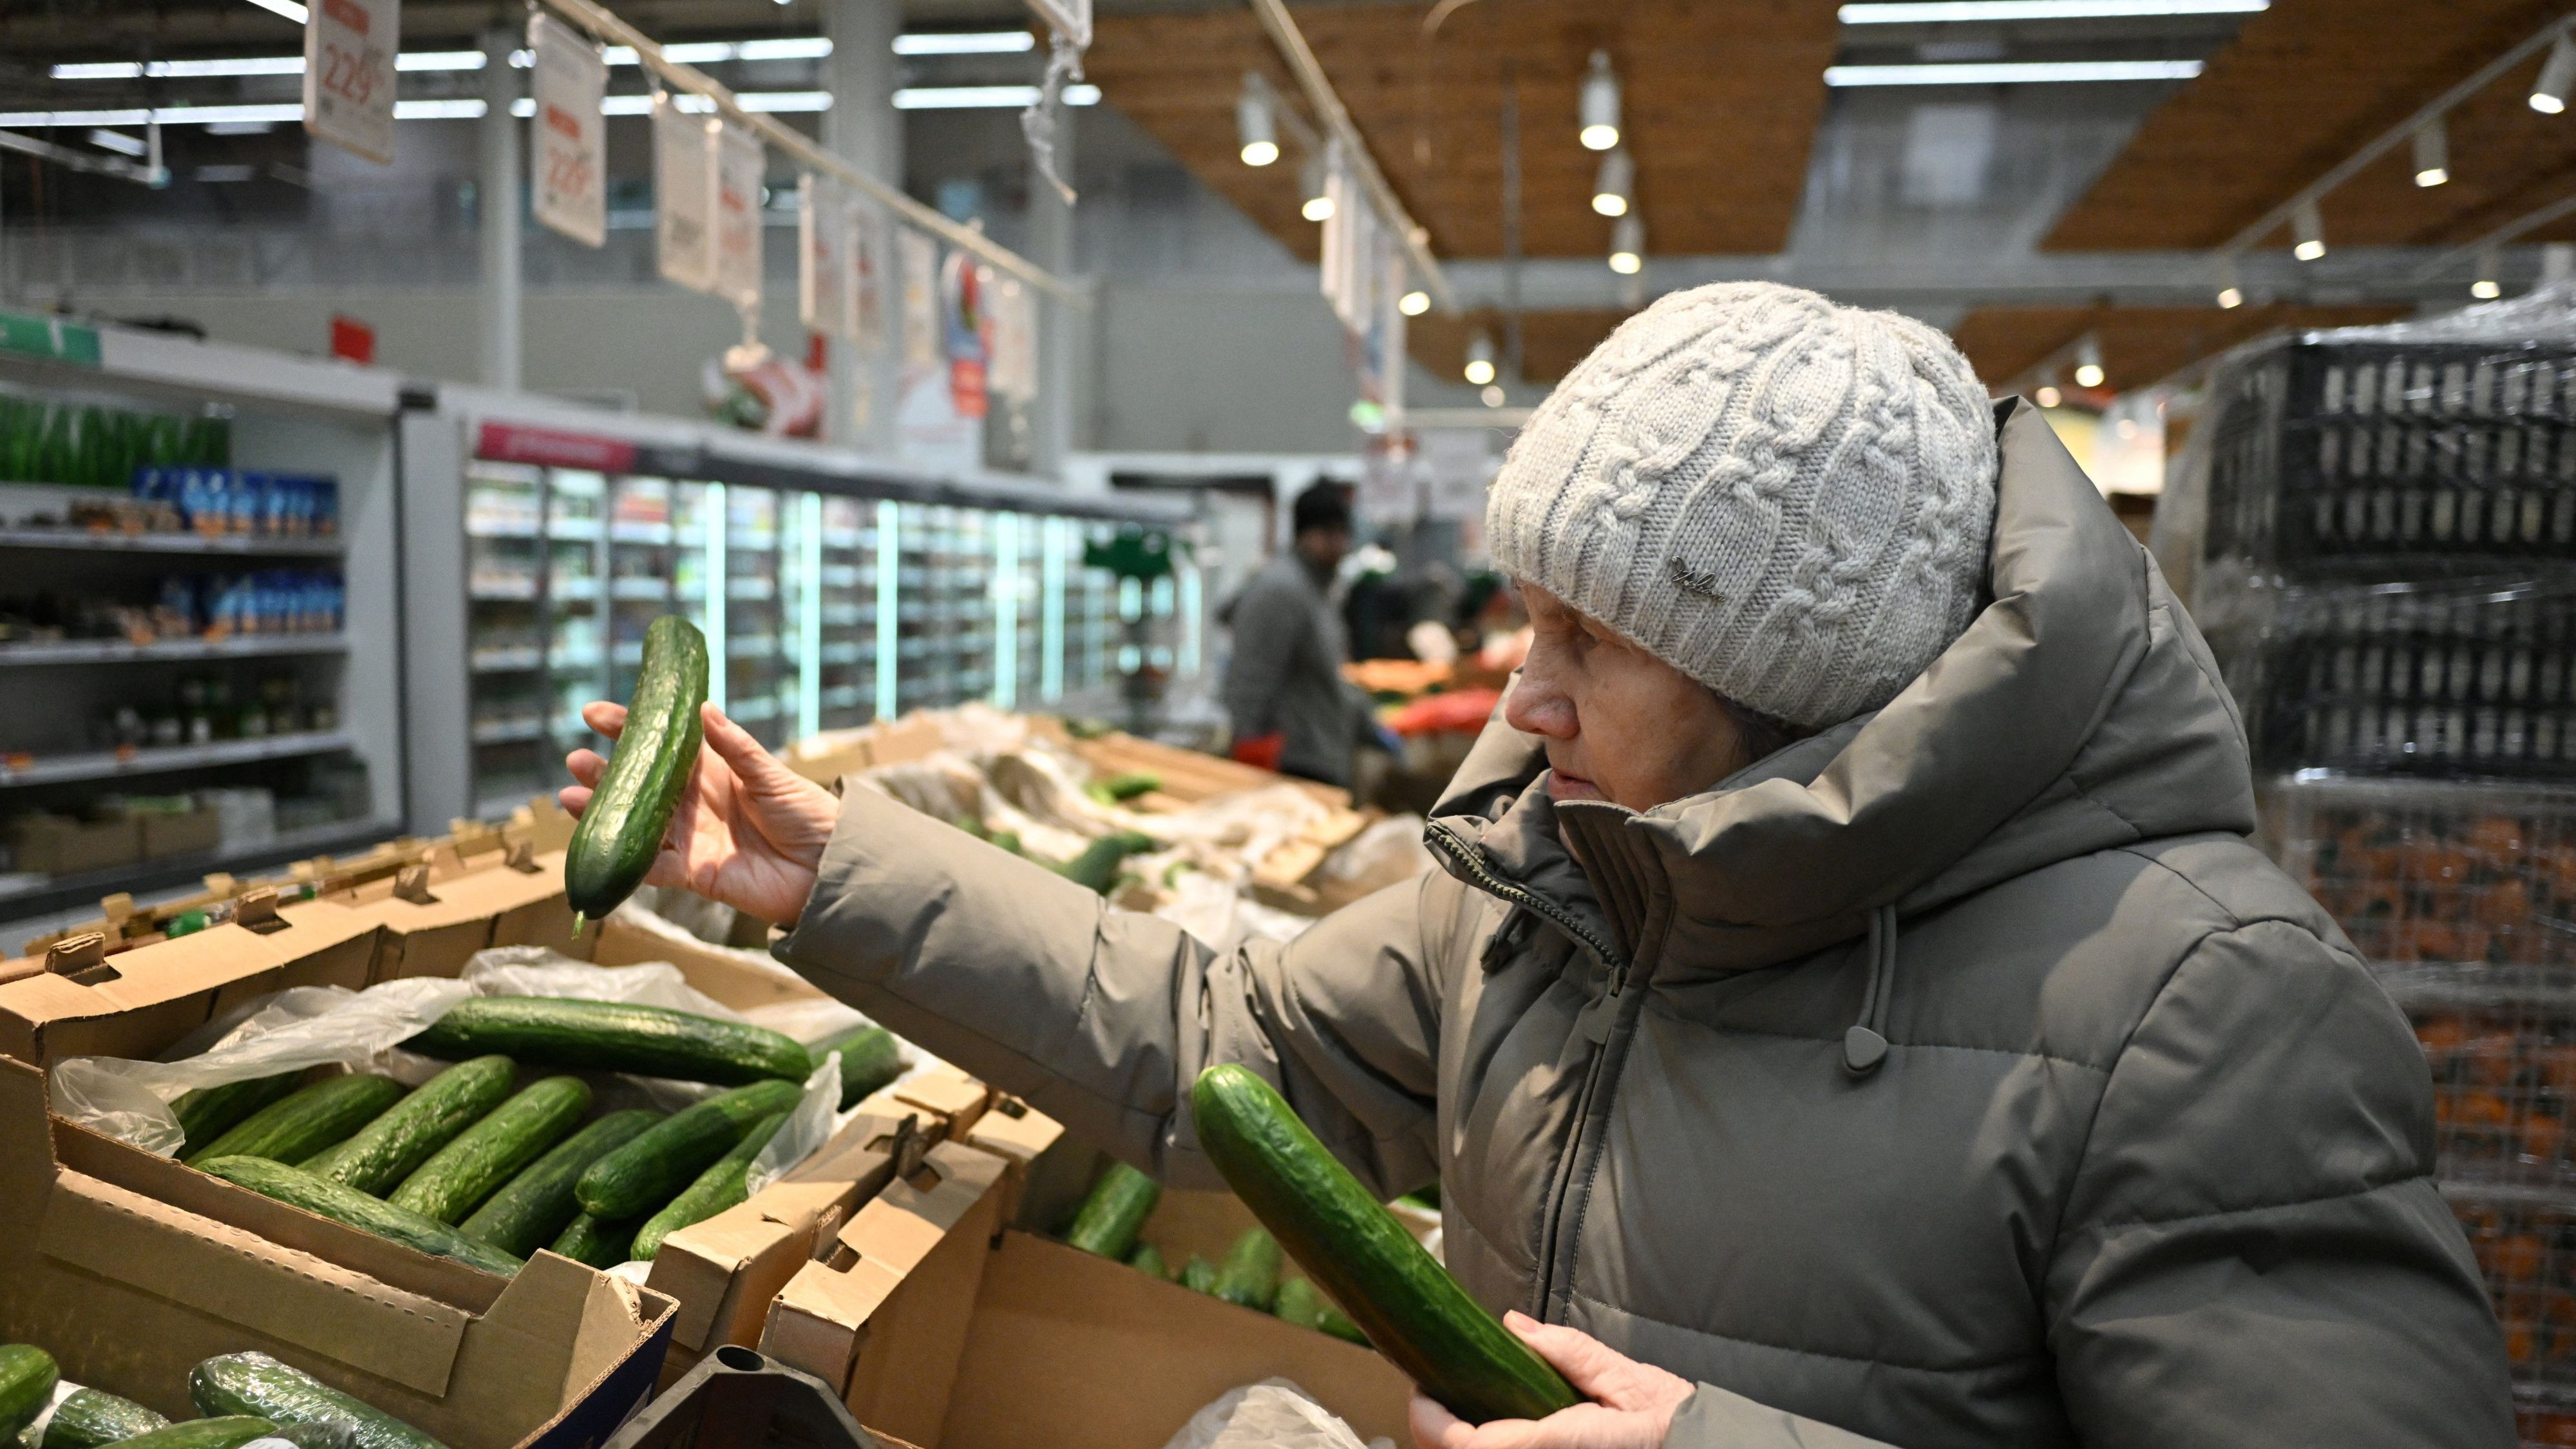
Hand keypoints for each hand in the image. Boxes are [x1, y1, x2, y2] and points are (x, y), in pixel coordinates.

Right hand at [560, 700, 839, 926]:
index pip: (662, 746)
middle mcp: (696, 803)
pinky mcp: (695, 874)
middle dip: (606, 772)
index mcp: (714, 772)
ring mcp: (692, 839)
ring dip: (603, 811)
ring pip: (636, 824)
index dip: (629, 729)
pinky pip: (652, 868)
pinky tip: (595, 844)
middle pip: (641, 785)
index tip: (594, 715)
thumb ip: (736, 747)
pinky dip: (626, 858)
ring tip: (568, 795)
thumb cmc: (808, 814)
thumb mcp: (772, 775)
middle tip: (575, 758)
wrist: (830, 868)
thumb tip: (702, 708)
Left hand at [1410, 1313, 1693, 1448]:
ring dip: (1453, 1439)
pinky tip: (1482, 1420)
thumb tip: (1513, 1326)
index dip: (1433, 1421)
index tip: (1422, 1390)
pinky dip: (1479, 1442)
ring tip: (1451, 1403)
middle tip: (1430, 1392)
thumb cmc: (1667, 1421)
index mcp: (1559, 1444)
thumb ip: (1567, 1351)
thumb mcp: (1622, 1376)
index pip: (1472, 1446)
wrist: (1697, 1448)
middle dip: (1434, 1430)